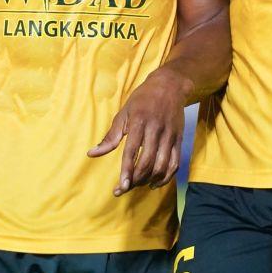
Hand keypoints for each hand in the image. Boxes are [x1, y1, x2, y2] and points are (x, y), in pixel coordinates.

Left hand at [87, 67, 187, 195]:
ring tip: (139, 184)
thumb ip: (110, 137)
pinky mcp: (179, 139)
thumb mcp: (123, 113)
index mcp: (139, 121)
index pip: (132, 151)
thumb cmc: (142, 99)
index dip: (127, 171)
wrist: (170, 85)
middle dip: (136, 179)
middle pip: (148, 161)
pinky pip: (175, 163)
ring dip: (150, 180)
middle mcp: (156, 129)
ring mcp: (169, 135)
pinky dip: (166, 177)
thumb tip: (92, 154)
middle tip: (126, 187)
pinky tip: (155, 182)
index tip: (121, 187)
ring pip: (162, 165)